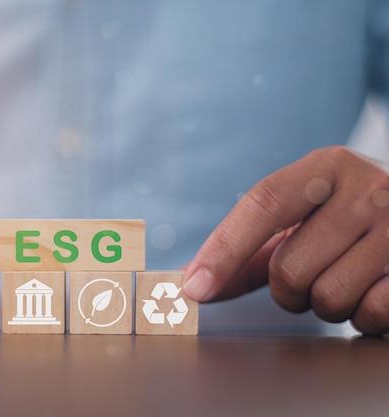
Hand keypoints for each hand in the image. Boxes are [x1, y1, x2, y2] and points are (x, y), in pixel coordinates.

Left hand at [183, 146, 388, 334]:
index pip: (262, 204)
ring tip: (345, 280)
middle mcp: (368, 189)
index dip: (223, 249)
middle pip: (289, 267)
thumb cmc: (345, 222)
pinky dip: (363, 316)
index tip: (195, 287)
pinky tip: (373, 291)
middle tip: (310, 276)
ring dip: (324, 304)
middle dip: (287, 289)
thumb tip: (190, 281)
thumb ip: (245, 250)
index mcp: (326, 167)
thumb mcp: (300, 219)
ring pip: (328, 297)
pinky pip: (372, 313)